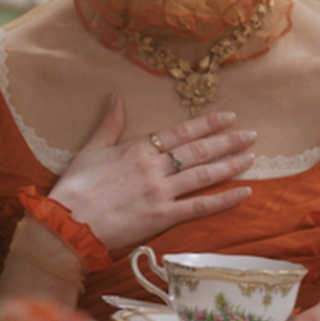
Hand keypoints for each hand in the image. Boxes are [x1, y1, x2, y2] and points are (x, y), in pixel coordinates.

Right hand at [46, 96, 256, 250]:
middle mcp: (154, 168)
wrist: (69, 223)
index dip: (206, 124)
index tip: (228, 117)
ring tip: (250, 158)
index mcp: (138, 149)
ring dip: (230, 165)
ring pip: (203, 175)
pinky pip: (200, 207)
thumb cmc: (76, 187)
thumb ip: (109, 124)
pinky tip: (243, 193)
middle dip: (227, 141)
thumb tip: (116, 98)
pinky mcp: (163, 217)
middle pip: (198, 151)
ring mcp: (161, 193)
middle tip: (250, 135)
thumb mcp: (91, 149)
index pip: (180, 132)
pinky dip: (224, 199)